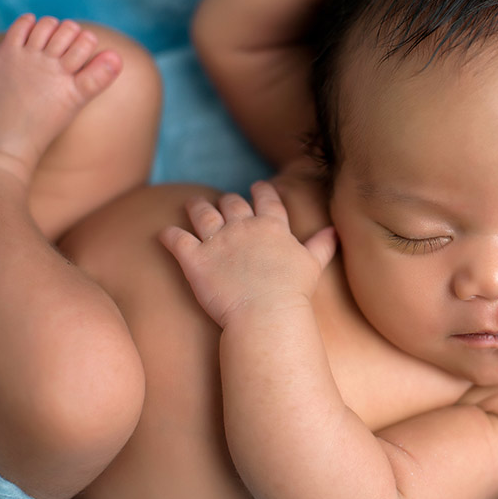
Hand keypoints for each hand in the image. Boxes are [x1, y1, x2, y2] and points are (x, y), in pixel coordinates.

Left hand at [160, 180, 336, 327]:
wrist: (266, 312)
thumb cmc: (293, 292)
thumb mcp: (312, 265)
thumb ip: (321, 245)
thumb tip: (334, 231)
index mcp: (272, 226)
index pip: (266, 199)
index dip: (262, 191)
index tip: (258, 186)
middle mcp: (243, 227)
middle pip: (231, 203)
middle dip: (227, 201)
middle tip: (225, 202)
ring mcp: (217, 241)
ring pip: (201, 213)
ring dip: (195, 206)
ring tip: (192, 203)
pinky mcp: (194, 259)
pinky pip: (176, 239)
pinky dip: (168, 235)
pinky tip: (163, 233)